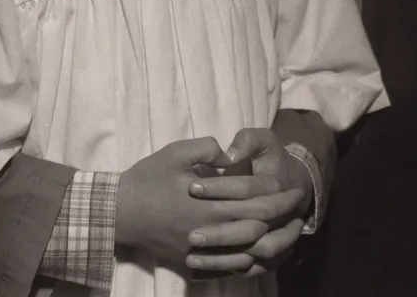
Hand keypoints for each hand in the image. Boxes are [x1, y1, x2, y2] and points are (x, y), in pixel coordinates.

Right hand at [115, 137, 305, 267]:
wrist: (119, 212)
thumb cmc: (147, 179)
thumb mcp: (175, 152)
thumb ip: (206, 148)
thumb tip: (228, 153)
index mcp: (210, 205)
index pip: (256, 204)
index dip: (280, 198)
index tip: (296, 189)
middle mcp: (210, 232)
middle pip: (257, 229)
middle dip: (282, 219)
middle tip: (298, 208)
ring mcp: (202, 251)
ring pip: (247, 253)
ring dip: (271, 243)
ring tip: (286, 231)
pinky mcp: (192, 261)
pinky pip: (227, 267)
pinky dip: (248, 261)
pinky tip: (257, 251)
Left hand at [184, 128, 312, 275]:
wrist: (293, 184)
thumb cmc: (272, 158)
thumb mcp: (263, 140)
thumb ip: (246, 141)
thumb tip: (228, 155)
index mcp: (274, 185)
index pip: (246, 189)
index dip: (218, 187)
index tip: (192, 186)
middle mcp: (278, 215)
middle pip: (249, 228)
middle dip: (218, 231)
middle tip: (189, 231)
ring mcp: (274, 236)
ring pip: (251, 253)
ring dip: (221, 256)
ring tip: (190, 249)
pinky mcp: (265, 251)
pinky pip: (248, 268)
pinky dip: (225, 269)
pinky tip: (198, 267)